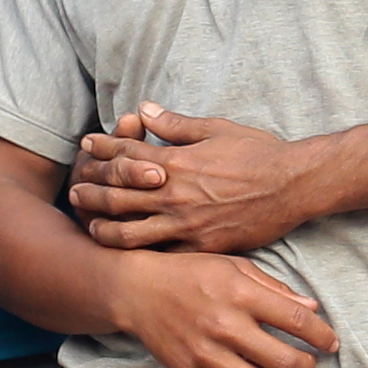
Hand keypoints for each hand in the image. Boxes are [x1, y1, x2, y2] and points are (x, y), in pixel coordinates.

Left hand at [69, 105, 309, 252]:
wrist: (292, 186)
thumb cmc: (258, 153)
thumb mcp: (216, 129)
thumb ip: (176, 124)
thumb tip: (145, 110)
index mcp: (176, 162)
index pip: (125, 154)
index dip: (101, 149)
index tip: (86, 145)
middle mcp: (174, 194)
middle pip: (117, 195)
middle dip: (91, 192)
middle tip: (74, 192)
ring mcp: (186, 224)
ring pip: (129, 233)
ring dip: (103, 228)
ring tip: (91, 226)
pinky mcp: (201, 247)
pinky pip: (161, 255)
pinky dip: (140, 255)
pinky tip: (127, 256)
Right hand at [103, 249, 338, 367]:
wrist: (137, 290)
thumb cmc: (191, 273)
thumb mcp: (234, 266)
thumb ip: (275, 288)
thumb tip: (311, 309)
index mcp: (241, 294)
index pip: (298, 322)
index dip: (323, 337)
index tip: (331, 343)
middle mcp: (225, 325)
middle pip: (285, 362)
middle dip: (305, 366)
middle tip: (305, 362)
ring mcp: (206, 353)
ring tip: (268, 367)